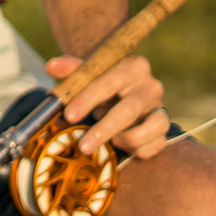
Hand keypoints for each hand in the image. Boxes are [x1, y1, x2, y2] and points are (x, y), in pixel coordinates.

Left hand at [49, 54, 171, 159]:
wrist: (120, 96)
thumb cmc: (100, 86)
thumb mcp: (85, 75)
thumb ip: (70, 70)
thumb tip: (51, 66)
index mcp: (134, 67)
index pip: (111, 81)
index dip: (88, 99)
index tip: (69, 115)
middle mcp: (151, 86)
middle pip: (128, 110)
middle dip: (103, 130)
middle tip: (83, 145)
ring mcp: (160, 108)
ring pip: (143, 131)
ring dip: (121, 139)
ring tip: (108, 138)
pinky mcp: (164, 129)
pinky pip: (152, 147)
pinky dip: (134, 150)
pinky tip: (122, 142)